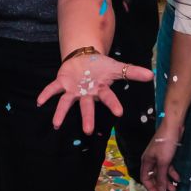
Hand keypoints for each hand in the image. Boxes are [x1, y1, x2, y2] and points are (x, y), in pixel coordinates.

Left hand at [36, 52, 153, 134]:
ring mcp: (73, 90)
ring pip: (66, 103)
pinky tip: (39, 102)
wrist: (84, 59)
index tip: (119, 113)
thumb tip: (152, 74)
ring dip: (61, 113)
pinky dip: (46, 95)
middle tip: (88, 131)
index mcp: (100, 90)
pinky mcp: (62, 83)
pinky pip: (52, 89)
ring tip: (56, 124)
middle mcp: (86, 94)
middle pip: (87, 107)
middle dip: (87, 118)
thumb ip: (132, 72)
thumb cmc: (101, 66)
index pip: (108, 98)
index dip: (113, 105)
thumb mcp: (117, 67)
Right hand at [138, 132, 179, 190]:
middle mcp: (151, 160)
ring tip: (175, 189)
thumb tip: (161, 190)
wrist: (173, 126)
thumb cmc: (165, 144)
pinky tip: (178, 178)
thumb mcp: (163, 162)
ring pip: (161, 173)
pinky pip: (168, 167)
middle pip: (153, 177)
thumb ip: (161, 177)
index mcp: (146, 161)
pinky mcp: (166, 154)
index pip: (145, 179)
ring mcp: (159, 157)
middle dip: (160, 186)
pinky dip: (172, 173)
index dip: (151, 189)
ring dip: (167, 181)